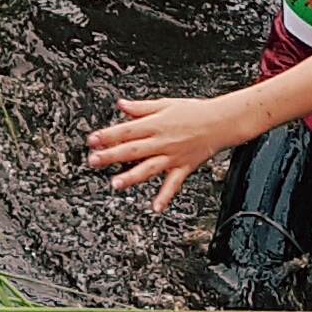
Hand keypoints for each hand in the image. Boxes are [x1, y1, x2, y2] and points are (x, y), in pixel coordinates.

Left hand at [86, 96, 244, 209]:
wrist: (220, 121)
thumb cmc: (193, 111)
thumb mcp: (164, 104)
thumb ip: (141, 107)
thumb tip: (121, 105)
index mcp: (155, 124)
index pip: (126, 130)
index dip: (108, 135)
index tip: (92, 140)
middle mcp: (162, 141)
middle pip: (132, 150)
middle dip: (111, 155)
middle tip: (93, 160)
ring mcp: (172, 156)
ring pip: (149, 168)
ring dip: (131, 177)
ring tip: (116, 184)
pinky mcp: (183, 167)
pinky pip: (173, 184)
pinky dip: (165, 196)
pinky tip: (155, 207)